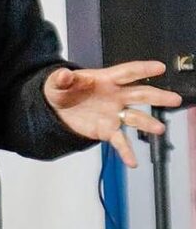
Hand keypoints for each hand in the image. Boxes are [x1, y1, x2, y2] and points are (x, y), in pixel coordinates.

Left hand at [44, 60, 181, 166]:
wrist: (55, 110)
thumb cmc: (61, 90)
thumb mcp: (56, 82)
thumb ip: (61, 79)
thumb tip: (64, 74)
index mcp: (105, 80)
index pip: (126, 73)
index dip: (143, 69)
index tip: (160, 67)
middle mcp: (115, 97)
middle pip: (140, 95)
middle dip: (157, 96)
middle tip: (174, 99)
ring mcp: (113, 114)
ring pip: (135, 118)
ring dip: (147, 123)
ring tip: (159, 128)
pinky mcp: (107, 130)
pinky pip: (120, 141)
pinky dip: (126, 152)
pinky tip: (133, 162)